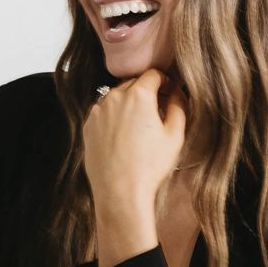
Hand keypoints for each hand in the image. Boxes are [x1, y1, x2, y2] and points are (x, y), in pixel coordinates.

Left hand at [83, 67, 186, 218]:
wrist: (119, 192)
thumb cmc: (149, 166)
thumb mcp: (174, 136)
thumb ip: (178, 106)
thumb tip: (176, 93)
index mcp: (138, 95)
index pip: (153, 74)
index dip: (164, 81)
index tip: (169, 91)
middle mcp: (114, 97)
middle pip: (133, 83)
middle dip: (146, 91)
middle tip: (157, 109)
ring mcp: (98, 111)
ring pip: (116, 97)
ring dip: (128, 103)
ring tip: (139, 125)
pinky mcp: (88, 126)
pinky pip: (103, 113)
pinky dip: (113, 116)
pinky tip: (123, 135)